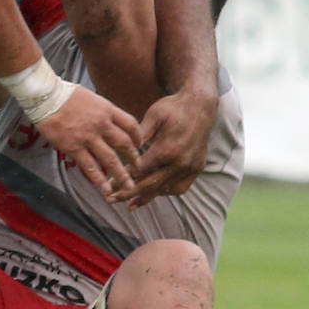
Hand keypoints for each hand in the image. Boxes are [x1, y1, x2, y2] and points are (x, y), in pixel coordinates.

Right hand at [33, 83, 141, 193]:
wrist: (46, 97)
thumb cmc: (66, 95)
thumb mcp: (91, 98)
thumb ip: (103, 111)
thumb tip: (111, 121)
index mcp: (107, 109)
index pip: (131, 124)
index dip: (138, 136)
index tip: (139, 144)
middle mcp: (101, 124)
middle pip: (124, 144)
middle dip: (134, 158)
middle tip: (139, 168)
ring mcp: (88, 137)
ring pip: (110, 159)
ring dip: (121, 174)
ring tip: (128, 186)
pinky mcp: (74, 147)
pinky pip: (90, 166)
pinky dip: (99, 179)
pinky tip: (105, 190)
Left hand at [108, 87, 216, 204]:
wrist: (201, 105)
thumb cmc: (172, 107)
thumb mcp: (153, 115)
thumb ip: (139, 134)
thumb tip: (123, 148)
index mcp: (167, 149)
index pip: (141, 170)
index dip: (123, 179)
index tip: (107, 185)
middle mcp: (180, 162)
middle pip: (150, 185)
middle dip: (129, 194)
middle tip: (110, 199)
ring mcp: (190, 167)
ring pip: (165, 189)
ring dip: (146, 197)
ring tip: (129, 203)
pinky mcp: (197, 169)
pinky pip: (180, 188)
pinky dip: (165, 192)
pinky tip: (151, 194)